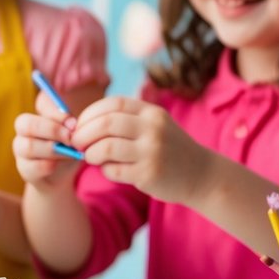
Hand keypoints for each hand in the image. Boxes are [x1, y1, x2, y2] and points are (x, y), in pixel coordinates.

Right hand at [13, 90, 80, 190]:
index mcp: (36, 116)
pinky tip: (59, 165)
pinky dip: (50, 165)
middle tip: (70, 138)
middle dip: (51, 130)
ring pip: (28, 146)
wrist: (62, 176)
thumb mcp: (71, 134)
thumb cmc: (66, 149)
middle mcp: (22, 132)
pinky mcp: (24, 170)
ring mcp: (20, 152)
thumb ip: (69, 126)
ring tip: (69, 153)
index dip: (56, 113)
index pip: (39, 105)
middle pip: (25, 124)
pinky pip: (33, 166)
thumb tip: (72, 125)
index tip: (73, 124)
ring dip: (52, 149)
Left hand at [72, 96, 209, 203]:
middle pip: (105, 124)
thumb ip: (123, 121)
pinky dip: (105, 170)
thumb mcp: (152, 126)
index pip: (112, 103)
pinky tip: (110, 170)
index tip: (79, 125)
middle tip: (76, 143)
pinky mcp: (149, 173)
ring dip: (91, 154)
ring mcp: (152, 151)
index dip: (89, 114)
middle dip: (83, 134)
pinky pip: (113, 170)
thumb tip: (80, 126)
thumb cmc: (167, 149)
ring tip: (91, 157)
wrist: (201, 174)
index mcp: (151, 112)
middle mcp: (153, 128)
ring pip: (106, 147)